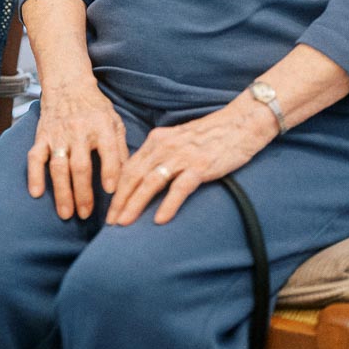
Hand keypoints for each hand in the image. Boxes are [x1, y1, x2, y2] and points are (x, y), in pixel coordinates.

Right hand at [28, 80, 127, 220]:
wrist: (67, 84)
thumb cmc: (95, 108)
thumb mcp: (115, 122)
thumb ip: (121, 149)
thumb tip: (128, 178)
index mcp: (101, 126)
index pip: (108, 151)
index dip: (110, 172)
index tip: (112, 193)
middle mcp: (78, 130)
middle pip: (80, 166)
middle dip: (83, 193)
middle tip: (86, 215)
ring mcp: (58, 135)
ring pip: (58, 166)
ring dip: (62, 192)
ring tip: (66, 214)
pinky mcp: (42, 136)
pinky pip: (35, 157)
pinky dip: (34, 175)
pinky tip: (36, 193)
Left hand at [105, 98, 275, 226]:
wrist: (240, 124)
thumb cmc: (210, 136)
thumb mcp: (178, 141)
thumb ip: (161, 156)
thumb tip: (144, 178)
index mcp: (157, 140)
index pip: (129, 167)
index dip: (116, 190)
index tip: (109, 210)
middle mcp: (164, 147)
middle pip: (134, 176)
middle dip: (119, 201)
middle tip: (110, 222)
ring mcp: (182, 156)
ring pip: (151, 182)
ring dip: (135, 204)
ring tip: (125, 223)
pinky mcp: (200, 166)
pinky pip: (180, 187)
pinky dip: (168, 204)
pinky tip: (159, 220)